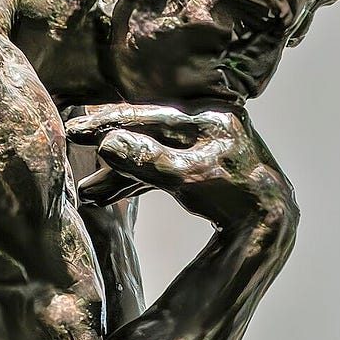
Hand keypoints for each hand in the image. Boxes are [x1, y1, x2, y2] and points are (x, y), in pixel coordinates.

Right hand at [64, 103, 295, 234]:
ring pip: (151, 153)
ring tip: (87, 194)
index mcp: (205, 118)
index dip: (106, 123)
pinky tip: (108, 195)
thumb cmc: (233, 199)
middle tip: (70, 144)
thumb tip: (107, 144)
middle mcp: (205, 122)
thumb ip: (148, 161)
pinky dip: (135, 180)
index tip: (73, 130)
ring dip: (117, 172)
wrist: (269, 222)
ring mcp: (204, 142)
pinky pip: (161, 167)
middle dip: (107, 145)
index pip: (146, 117)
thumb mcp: (188, 179)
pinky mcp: (203, 162)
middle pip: (145, 132)